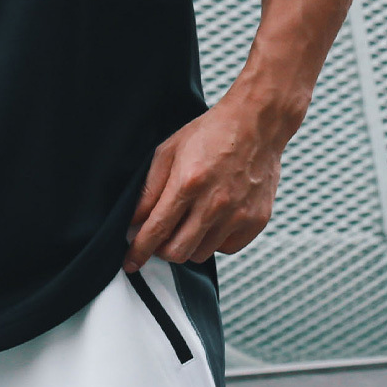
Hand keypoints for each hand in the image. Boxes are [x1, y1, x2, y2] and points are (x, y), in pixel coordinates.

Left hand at [123, 93, 285, 271]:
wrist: (255, 124)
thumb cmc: (209, 133)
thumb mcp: (169, 151)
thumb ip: (150, 189)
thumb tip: (134, 220)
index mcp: (188, 182)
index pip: (157, 229)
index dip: (139, 250)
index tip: (130, 262)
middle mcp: (215, 203)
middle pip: (178, 251)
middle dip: (161, 250)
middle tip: (158, 238)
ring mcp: (238, 215)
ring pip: (201, 253)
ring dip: (187, 244)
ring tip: (188, 221)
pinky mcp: (256, 221)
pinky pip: (226, 248)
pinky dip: (213, 241)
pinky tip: (211, 220)